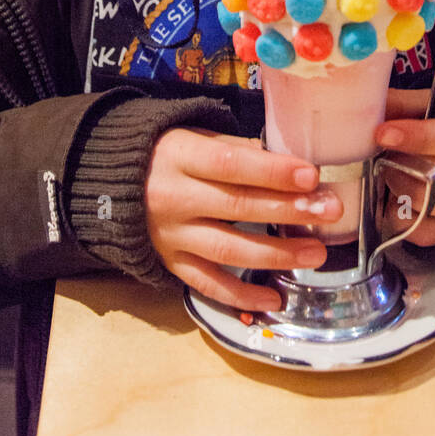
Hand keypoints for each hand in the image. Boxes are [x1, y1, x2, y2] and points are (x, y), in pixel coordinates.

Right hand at [144, 127, 344, 312]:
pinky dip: (241, 295)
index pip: (231, 164)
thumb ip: (235, 149)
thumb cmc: (165, 154)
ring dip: (276, 254)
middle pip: (237, 206)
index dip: (272, 171)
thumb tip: (286, 164)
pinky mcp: (169, 263)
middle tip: (329, 211)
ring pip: (228, 249)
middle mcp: (174, 198)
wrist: (106, 182)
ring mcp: (171, 235)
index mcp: (180, 157)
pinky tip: (273, 298)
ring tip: (315, 254)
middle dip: (288, 210)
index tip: (311, 175)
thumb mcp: (193, 137)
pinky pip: (207, 284)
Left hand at [375, 89, 434, 245]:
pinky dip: (401, 215)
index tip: (382, 133)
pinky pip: (419, 231)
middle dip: (397, 160)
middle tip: (386, 150)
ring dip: (396, 185)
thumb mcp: (434, 106)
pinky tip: (400, 197)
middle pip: (431, 175)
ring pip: (422, 203)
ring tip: (394, 169)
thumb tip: (365, 108)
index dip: (416, 137)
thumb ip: (403, 106)